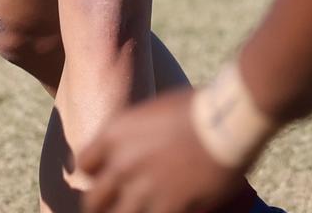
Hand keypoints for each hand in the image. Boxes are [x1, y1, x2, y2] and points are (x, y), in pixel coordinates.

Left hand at [79, 88, 244, 212]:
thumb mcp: (152, 113)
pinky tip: (169, 210)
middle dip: (104, 205)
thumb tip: (132, 150)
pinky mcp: (168, 210)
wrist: (225, 122)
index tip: (107, 180)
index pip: (85, 165)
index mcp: (114, 134)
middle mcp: (121, 164)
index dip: (96, 175)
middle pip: (93, 202)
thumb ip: (134, 136)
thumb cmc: (196, 109)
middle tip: (119, 205)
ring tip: (143, 208)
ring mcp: (143, 190)